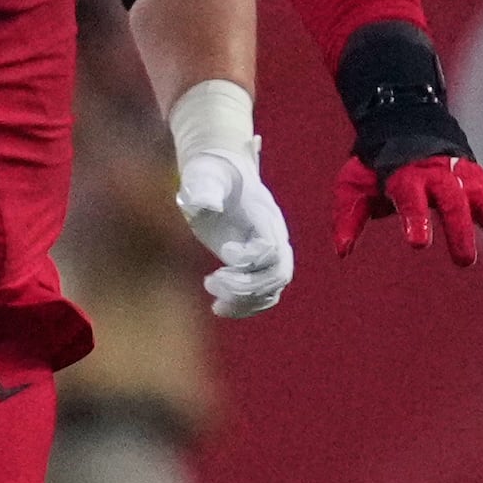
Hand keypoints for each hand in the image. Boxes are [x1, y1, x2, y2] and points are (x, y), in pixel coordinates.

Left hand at [173, 150, 292, 317]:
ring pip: (271, 290)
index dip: (250, 258)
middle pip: (278, 274)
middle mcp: (274, 237)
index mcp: (265, 216)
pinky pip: (262, 296)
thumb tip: (205, 205)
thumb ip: (204, 187)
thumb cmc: (209, 174)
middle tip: (210, 281)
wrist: (218, 176)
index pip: (273, 248)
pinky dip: (244, 308)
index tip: (224, 252)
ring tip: (214, 302)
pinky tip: (218, 308)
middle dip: (245, 286)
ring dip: (244, 302)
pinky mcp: (256, 266)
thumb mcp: (203, 175)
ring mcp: (268, 254)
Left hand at [331, 154, 482, 266]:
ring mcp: (469, 180)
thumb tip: (342, 251)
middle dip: (460, 230)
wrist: (408, 131)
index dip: (415, 219)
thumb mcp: (353, 185)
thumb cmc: (377, 166)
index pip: (411, 199)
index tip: (418, 242)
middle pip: (454, 203)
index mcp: (407, 177)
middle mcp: (442, 177)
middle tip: (464, 260)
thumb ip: (348, 217)